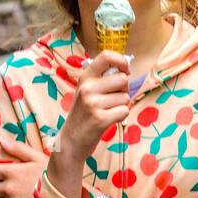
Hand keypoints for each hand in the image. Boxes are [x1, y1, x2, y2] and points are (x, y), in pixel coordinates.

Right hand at [55, 50, 132, 165]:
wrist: (71, 141)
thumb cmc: (84, 114)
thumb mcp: (87, 91)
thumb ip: (103, 79)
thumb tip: (127, 68)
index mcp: (85, 77)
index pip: (106, 56)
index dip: (122, 61)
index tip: (126, 69)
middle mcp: (87, 88)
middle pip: (123, 79)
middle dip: (124, 89)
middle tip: (113, 99)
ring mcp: (92, 103)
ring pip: (125, 97)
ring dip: (121, 106)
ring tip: (107, 112)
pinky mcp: (100, 119)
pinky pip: (124, 111)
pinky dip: (121, 117)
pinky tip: (108, 120)